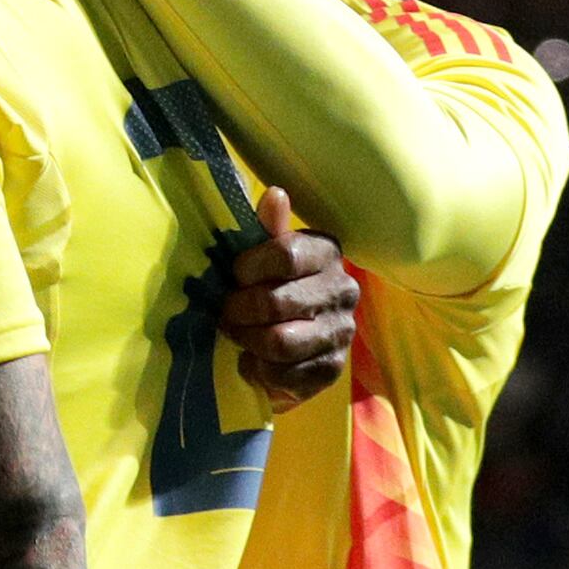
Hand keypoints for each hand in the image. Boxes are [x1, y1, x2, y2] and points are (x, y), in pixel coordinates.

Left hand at [212, 188, 358, 411]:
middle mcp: (343, 290)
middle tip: (225, 312)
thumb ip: (266, 227)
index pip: (286, 255)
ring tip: (237, 334)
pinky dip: (259, 369)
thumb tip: (276, 194)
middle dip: (239, 310)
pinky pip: (285, 374)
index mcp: (326, 252)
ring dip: (247, 340)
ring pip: (280, 341)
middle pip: (276, 302)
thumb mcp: (262, 253)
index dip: (248, 268)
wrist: (286, 343)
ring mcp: (341, 332)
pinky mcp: (332, 369)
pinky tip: (253, 359)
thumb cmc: (267, 285)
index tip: (235, 275)